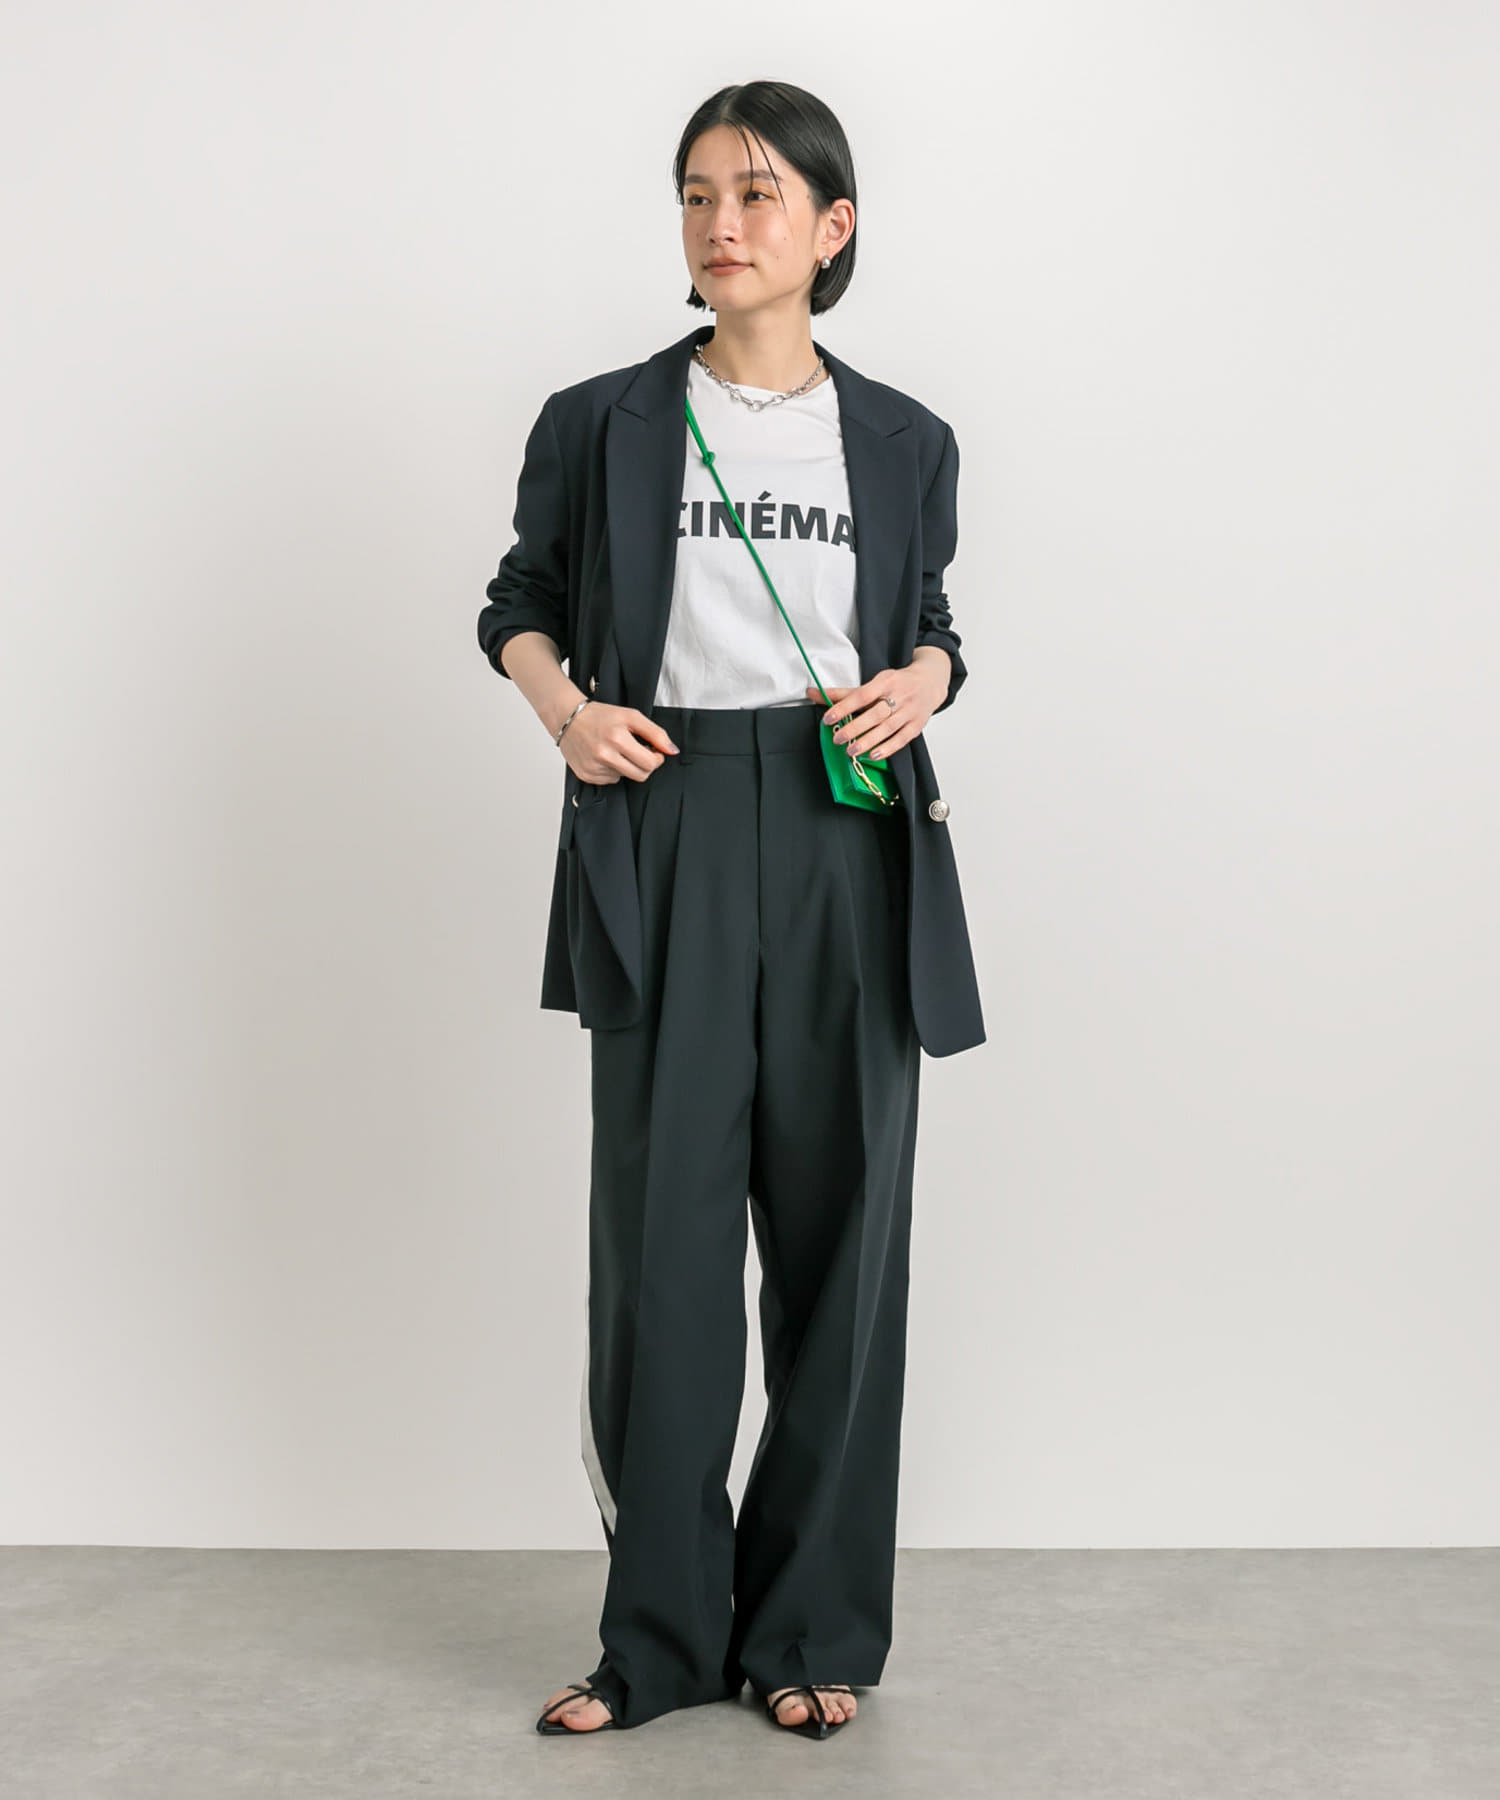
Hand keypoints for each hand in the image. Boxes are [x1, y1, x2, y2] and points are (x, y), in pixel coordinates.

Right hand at [559, 700, 678, 784]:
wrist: (568, 718)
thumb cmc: (600, 715)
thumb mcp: (631, 716)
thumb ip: (655, 733)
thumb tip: (672, 751)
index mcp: (617, 738)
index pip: (650, 763)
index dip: (656, 758)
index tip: (652, 750)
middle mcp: (604, 755)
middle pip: (640, 775)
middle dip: (645, 765)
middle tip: (638, 751)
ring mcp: (594, 768)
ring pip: (625, 777)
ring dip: (626, 766)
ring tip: (615, 750)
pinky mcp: (586, 775)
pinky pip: (610, 780)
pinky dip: (611, 770)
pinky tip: (603, 756)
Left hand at [807, 649, 949, 760]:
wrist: (930, 682)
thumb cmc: (897, 683)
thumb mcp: (873, 682)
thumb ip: (844, 692)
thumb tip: (813, 693)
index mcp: (886, 681)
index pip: (863, 695)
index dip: (845, 706)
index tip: (828, 718)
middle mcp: (900, 695)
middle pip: (875, 714)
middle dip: (855, 727)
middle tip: (838, 738)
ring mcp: (910, 711)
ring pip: (888, 728)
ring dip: (869, 741)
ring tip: (851, 751)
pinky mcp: (917, 725)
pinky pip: (902, 739)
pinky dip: (887, 748)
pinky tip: (873, 755)